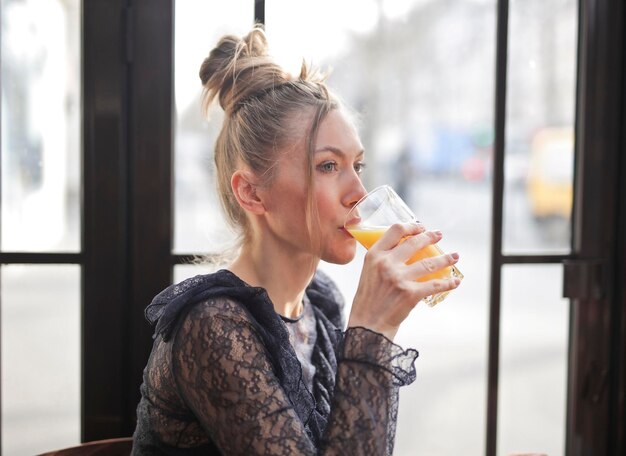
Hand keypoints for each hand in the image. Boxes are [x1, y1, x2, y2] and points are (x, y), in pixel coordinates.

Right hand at [347, 222, 460, 339]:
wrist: (367, 326)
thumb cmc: (367, 301)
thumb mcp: (367, 273)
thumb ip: (382, 261)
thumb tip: (402, 252)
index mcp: (374, 256)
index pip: (395, 231)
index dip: (411, 226)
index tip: (421, 226)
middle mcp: (386, 264)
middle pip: (414, 242)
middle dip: (430, 237)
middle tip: (439, 235)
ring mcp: (399, 278)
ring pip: (429, 262)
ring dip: (446, 259)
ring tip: (454, 256)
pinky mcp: (410, 294)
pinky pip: (435, 284)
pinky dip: (448, 283)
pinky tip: (455, 281)